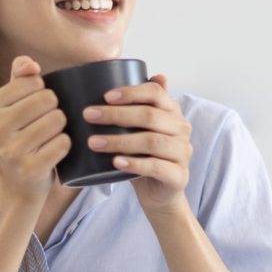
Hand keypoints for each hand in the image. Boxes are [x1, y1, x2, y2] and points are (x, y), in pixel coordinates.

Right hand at [0, 55, 69, 202]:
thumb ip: (19, 77)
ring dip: (60, 127)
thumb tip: (31, 65)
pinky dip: (64, 145)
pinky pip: (63, 142)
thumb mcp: (11, 105)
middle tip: (43, 124)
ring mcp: (11, 151)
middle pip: (48, 99)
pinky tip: (52, 152)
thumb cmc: (17, 136)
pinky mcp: (30, 169)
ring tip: (47, 138)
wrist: (16, 184)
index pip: (33, 81)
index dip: (42, 91)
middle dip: (54, 109)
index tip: (32, 108)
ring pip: (58, 119)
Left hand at [84, 73, 191, 214]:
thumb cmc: (145, 156)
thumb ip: (137, 105)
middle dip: (116, 115)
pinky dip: (134, 164)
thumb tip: (129, 78)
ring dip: (119, 141)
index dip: (131, 92)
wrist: (159, 193)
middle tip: (88, 116)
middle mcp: (181, 129)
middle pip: (150, 116)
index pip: (155, 93)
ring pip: (151, 141)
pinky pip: (156, 167)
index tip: (105, 96)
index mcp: (172, 112)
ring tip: (93, 142)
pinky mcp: (178, 175)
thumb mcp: (141, 129)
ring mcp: (183, 152)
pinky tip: (115, 162)